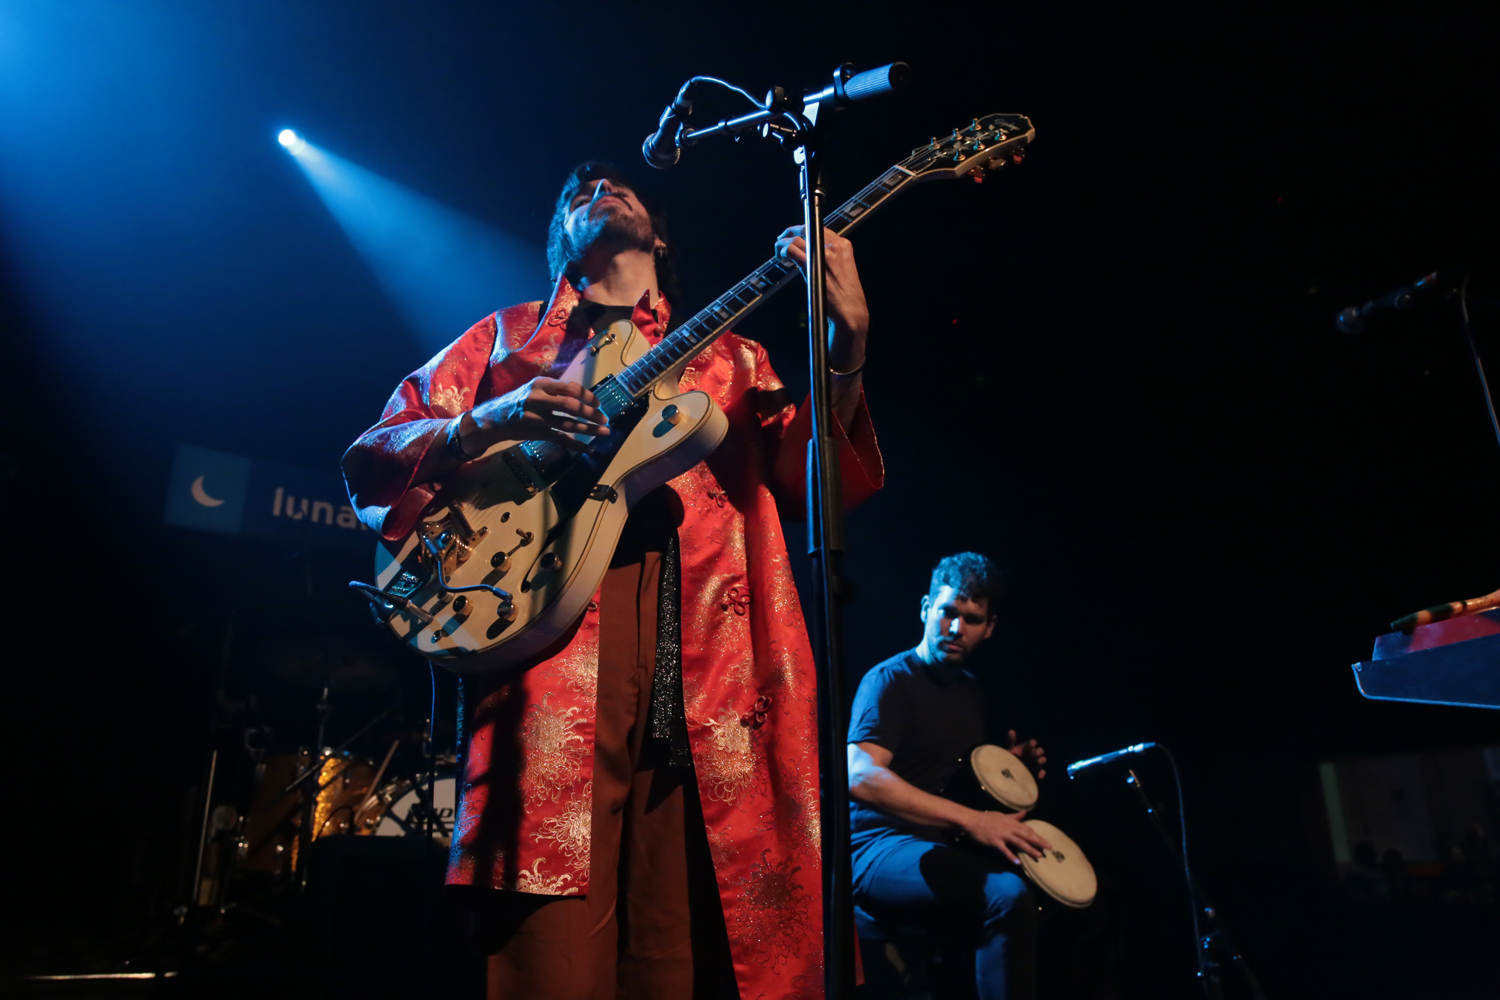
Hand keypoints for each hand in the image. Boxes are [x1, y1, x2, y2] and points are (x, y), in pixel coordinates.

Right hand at [469, 377, 608, 451]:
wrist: (493, 419)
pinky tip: (590, 449)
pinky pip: (561, 439)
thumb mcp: (534, 389)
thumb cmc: (518, 401)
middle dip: (590, 412)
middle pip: (570, 405)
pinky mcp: (537, 433)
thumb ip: (554, 391)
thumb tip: (582, 395)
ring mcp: (538, 418)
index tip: (598, 403)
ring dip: (589, 428)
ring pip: (568, 424)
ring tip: (605, 431)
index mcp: (541, 385)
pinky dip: (577, 445)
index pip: (570, 388)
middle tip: (604, 418)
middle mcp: (539, 399)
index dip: (587, 395)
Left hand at [774, 226, 868, 342]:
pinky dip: (783, 250)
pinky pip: (792, 250)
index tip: (795, 235)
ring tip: (778, 251)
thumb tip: (812, 254)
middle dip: (791, 231)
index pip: (819, 228)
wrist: (850, 310)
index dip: (804, 230)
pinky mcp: (812, 265)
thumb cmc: (846, 295)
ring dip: (783, 242)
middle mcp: (835, 246)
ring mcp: (823, 254)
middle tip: (782, 239)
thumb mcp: (842, 269)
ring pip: (797, 237)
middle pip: (806, 228)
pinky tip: (781, 257)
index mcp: (843, 245)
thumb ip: (830, 257)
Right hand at [961, 808, 1051, 864]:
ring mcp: (1002, 835)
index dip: (1037, 836)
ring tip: (1038, 856)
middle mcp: (1009, 828)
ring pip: (1019, 842)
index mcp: (1011, 822)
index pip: (1027, 829)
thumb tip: (1025, 813)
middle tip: (1049, 848)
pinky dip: (1011, 856)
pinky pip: (1004, 850)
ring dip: (1029, 849)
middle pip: (1026, 835)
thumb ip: (1014, 816)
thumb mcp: (1002, 815)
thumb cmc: (986, 817)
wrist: (972, 820)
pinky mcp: (995, 842)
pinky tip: (1018, 863)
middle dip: (1039, 842)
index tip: (1046, 842)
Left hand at [1007, 729, 1047, 780]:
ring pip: (1041, 760)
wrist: (1009, 772)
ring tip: (1040, 760)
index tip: (1032, 743)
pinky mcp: (1036, 772)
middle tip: (1036, 752)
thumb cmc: (1011, 758)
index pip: (1031, 744)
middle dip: (1039, 751)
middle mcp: (1033, 755)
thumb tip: (1011, 731)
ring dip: (1042, 760)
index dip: (1032, 743)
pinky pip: (1041, 772)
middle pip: (1039, 751)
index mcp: (1027, 748)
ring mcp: (1035, 763)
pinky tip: (1040, 774)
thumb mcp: (1011, 749)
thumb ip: (1011, 741)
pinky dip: (1041, 773)